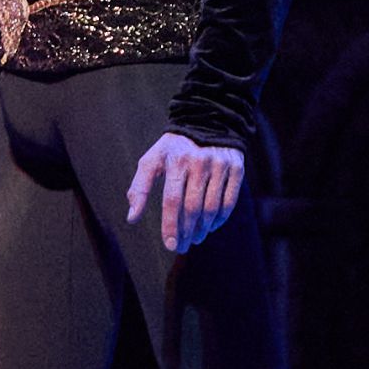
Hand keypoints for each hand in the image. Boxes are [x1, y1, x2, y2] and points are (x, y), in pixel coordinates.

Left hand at [126, 132, 243, 253]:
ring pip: (212, 208)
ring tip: (194, 239)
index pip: (172, 199)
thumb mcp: (153, 160)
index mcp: (176, 160)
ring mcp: (220, 165)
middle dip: (186, 232)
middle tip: (181, 247)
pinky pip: (229, 202)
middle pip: (192, 207)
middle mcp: (199, 162)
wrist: (208, 121)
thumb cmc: (174, 148)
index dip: (170, 225)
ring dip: (202, 229)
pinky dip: (219, 220)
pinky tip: (210, 227)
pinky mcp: (236, 168)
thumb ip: (139, 187)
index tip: (170, 245)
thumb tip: (132, 218)